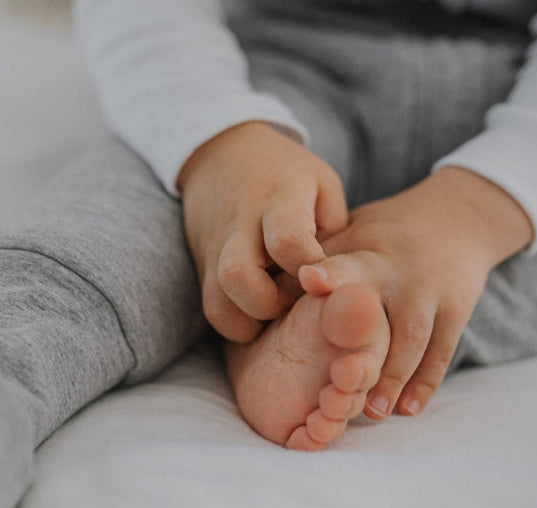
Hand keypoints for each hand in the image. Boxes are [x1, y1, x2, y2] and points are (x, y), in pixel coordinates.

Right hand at [177, 121, 347, 341]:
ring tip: (273, 312)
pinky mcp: (202, 267)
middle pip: (238, 276)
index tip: (319, 278)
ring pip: (217, 303)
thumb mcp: (323, 185)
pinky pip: (212, 309)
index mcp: (278, 198)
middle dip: (270, 304)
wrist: (222, 154)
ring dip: (249, 321)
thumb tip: (333, 282)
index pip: (287, 241)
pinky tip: (258, 312)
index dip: (308, 269)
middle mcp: (239, 226)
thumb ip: (334, 232)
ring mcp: (214, 249)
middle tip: (291, 300)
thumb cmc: (285, 174)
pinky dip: (235, 322)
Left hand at [300, 166, 534, 417]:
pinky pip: (441, 352)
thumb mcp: (349, 232)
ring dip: (393, 377)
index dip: (329, 273)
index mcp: (367, 254)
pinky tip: (408, 409)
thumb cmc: (381, 234)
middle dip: (364, 341)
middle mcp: (400, 274)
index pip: (346, 264)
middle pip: (383, 309)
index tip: (309, 279)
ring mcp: (431, 294)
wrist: (457, 217)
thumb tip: (266, 286)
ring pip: (413, 340)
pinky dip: (425, 383)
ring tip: (372, 412)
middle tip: (342, 379)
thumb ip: (315, 259)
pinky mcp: (456, 312)